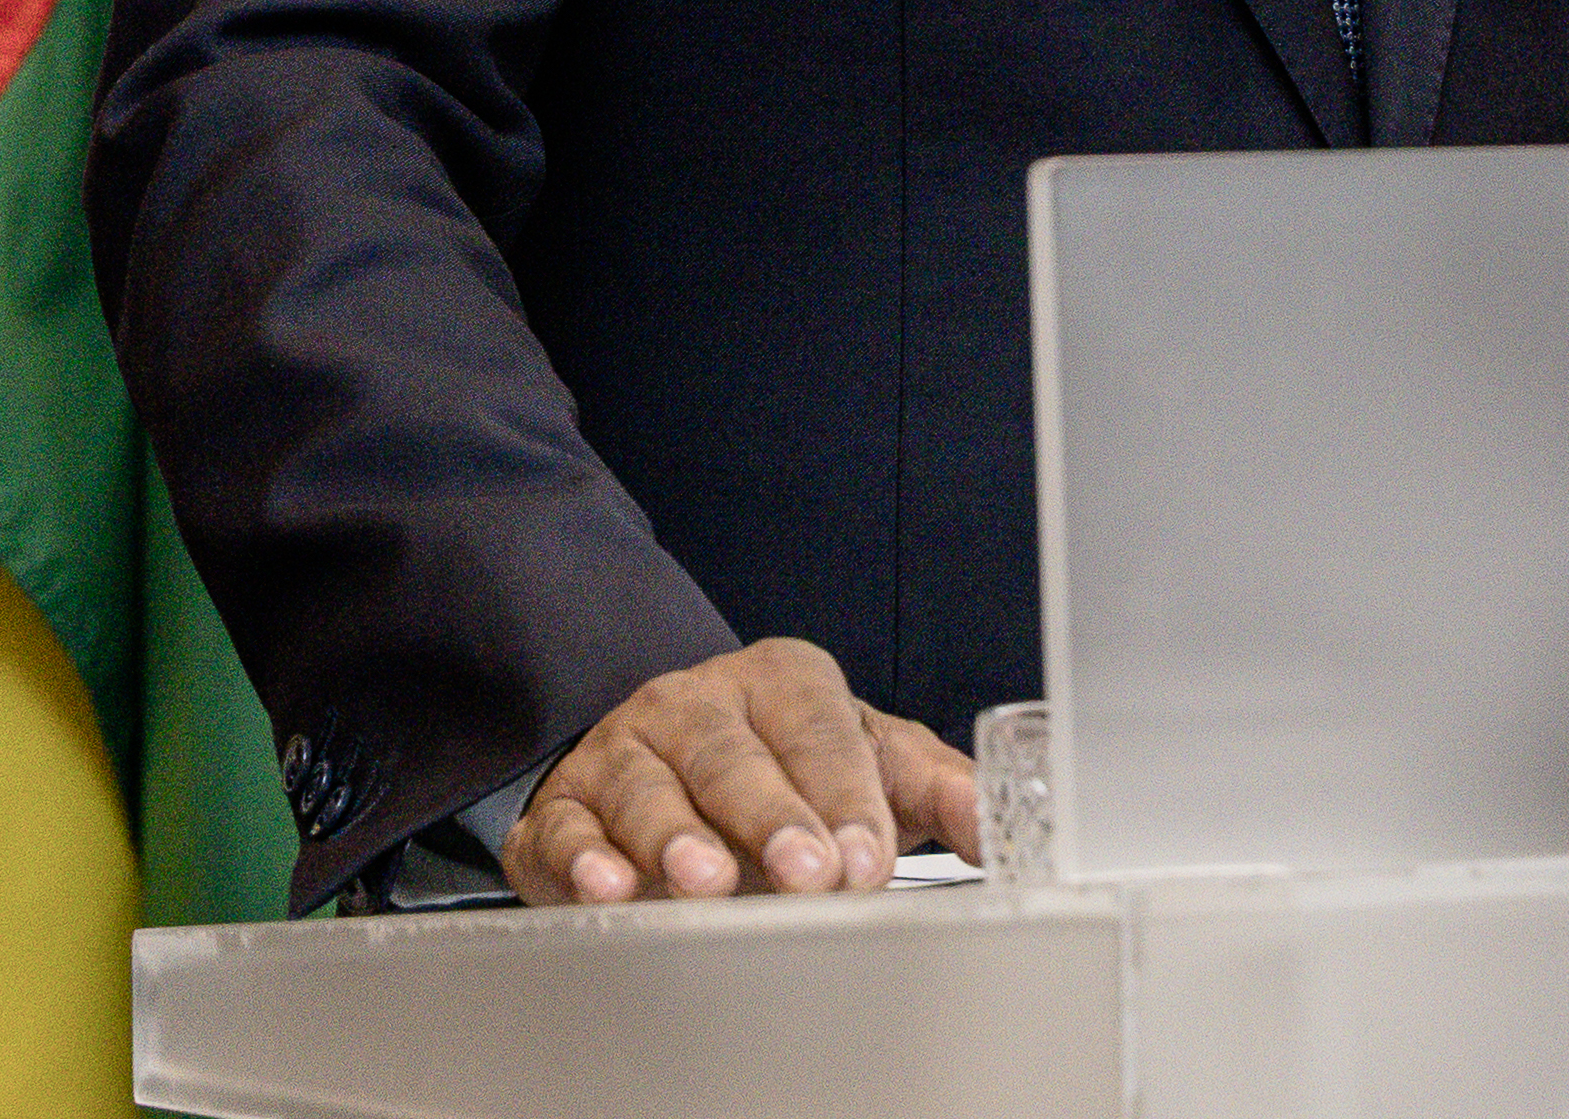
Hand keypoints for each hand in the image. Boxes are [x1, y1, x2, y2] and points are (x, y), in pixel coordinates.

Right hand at [502, 636, 982, 904]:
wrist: (674, 760)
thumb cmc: (788, 766)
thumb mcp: (870, 762)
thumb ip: (938, 790)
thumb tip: (1003, 825)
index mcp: (781, 681)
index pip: (818, 729)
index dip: (845, 795)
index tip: (867, 857)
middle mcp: (695, 703)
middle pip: (733, 754)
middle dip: (772, 816)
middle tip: (807, 872)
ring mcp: (623, 749)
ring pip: (648, 787)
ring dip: (676, 836)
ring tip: (708, 881)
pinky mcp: (564, 805)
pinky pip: (566, 826)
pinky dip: (584, 858)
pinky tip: (609, 887)